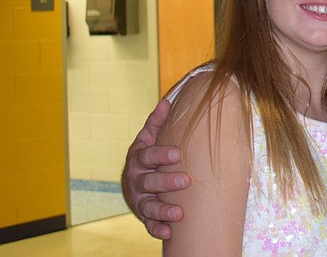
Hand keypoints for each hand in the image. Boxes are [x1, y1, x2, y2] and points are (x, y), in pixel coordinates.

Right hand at [122, 98, 189, 239]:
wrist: (135, 181)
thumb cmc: (148, 156)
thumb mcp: (149, 138)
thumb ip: (157, 123)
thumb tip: (167, 101)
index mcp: (138, 158)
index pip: (148, 155)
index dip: (161, 155)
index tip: (177, 154)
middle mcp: (136, 180)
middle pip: (149, 182)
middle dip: (166, 182)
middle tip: (185, 181)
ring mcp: (139, 200)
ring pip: (148, 206)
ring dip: (163, 210)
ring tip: (178, 213)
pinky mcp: (144, 216)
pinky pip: (149, 225)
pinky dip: (157, 229)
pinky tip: (169, 232)